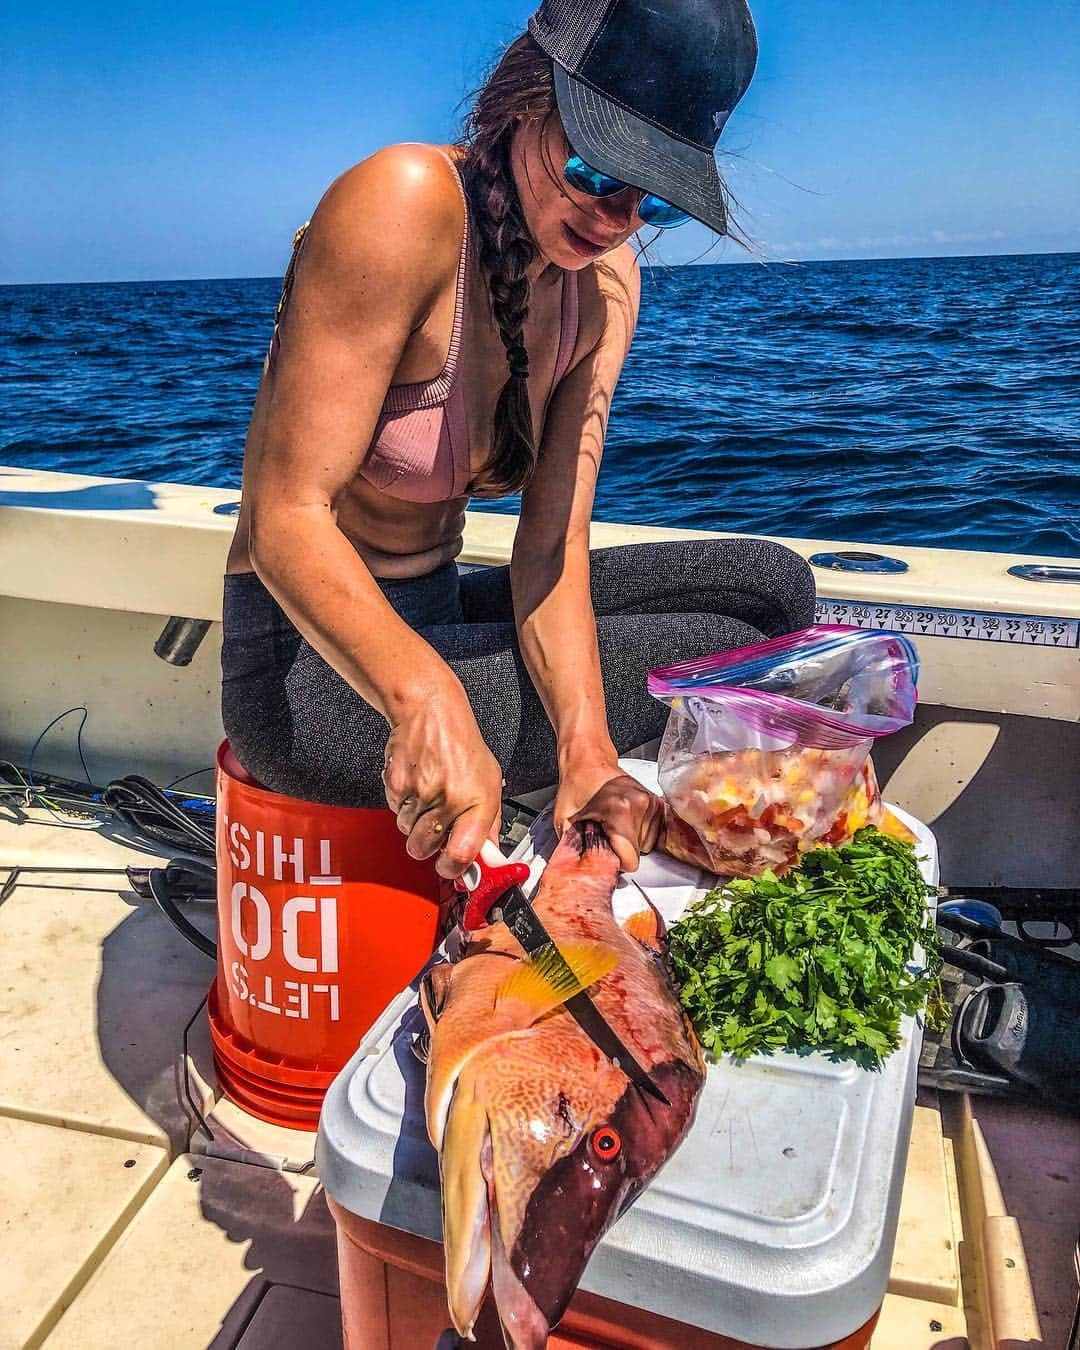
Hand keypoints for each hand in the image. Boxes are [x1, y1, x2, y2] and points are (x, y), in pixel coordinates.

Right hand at [382, 686, 502, 880]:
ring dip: (415, 823)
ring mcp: (420, 793)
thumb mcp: (489, 782)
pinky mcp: (396, 786)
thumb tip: (488, 854)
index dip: (454, 870)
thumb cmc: (462, 745)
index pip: (462, 854)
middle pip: (425, 849)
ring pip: (408, 832)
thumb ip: (489, 822)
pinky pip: (395, 812)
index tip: (453, 871)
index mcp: (477, 802)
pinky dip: (403, 805)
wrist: (431, 712)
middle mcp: (448, 800)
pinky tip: (416, 786)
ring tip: (428, 798)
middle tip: (437, 828)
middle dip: (428, 845)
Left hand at [555, 761, 663, 873]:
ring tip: (614, 823)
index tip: (605, 850)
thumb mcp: (564, 821)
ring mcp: (650, 802)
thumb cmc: (576, 786)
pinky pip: (655, 832)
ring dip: (632, 840)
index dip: (616, 862)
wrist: (588, 762)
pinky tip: (626, 821)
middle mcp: (639, 804)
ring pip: (648, 844)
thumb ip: (575, 849)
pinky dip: (641, 832)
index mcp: (618, 810)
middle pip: (639, 852)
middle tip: (605, 832)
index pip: (631, 861)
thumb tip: (581, 871)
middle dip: (621, 849)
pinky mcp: (657, 802)